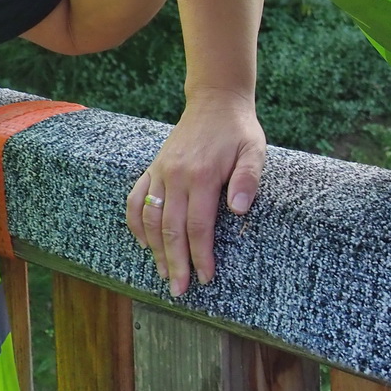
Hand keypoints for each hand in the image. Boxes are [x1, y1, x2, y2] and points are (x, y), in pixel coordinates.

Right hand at [126, 91, 264, 293]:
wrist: (215, 100)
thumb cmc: (238, 130)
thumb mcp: (254, 149)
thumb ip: (248, 179)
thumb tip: (238, 210)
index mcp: (202, 175)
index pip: (198, 226)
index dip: (200, 255)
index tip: (205, 277)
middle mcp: (175, 176)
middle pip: (170, 229)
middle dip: (175, 262)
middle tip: (179, 290)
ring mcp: (160, 172)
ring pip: (150, 219)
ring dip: (155, 250)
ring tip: (164, 274)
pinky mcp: (153, 168)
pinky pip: (136, 199)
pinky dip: (135, 224)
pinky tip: (143, 243)